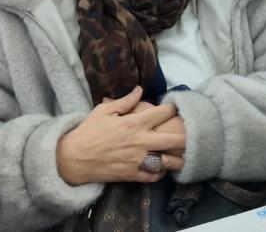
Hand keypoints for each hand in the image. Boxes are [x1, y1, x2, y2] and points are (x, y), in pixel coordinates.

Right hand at [56, 87, 185, 184]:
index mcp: (134, 124)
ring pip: (167, 161)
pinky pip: (153, 176)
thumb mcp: (104, 111)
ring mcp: (137, 160)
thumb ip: (125, 101)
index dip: (174, 109)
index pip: (163, 113)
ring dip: (178, 158)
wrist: (72, 159)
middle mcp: (140, 142)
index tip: (179, 108)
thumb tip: (140, 89)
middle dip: (187, 136)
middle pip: (173, 140)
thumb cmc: (88, 132)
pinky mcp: (131, 174)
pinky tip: (164, 168)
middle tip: (193, 134)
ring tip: (186, 154)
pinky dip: (161, 173)